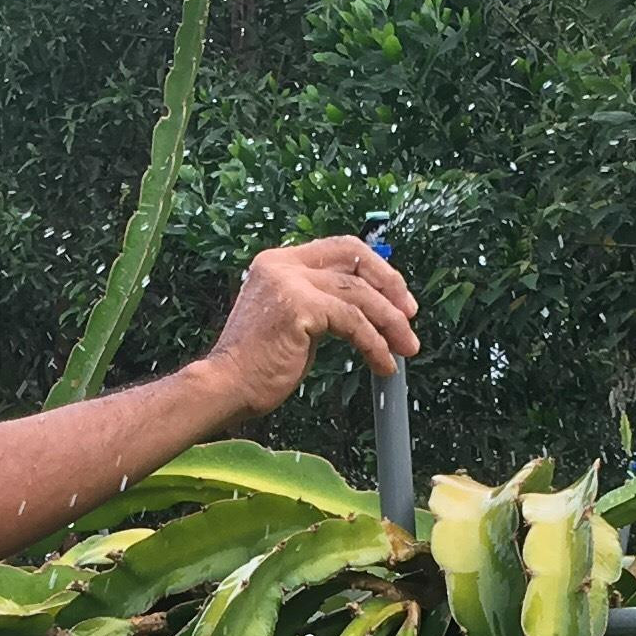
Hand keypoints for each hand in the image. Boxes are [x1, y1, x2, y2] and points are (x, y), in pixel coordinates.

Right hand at [191, 237, 420, 415]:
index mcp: (279, 262)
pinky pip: (353, 321)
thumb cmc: (256, 365)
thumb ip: (321, 304)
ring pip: (359, 293)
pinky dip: (375, 343)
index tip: (396, 296)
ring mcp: (290, 283)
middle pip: (355, 258)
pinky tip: (383, 363)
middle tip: (410, 316)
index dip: (375, 268)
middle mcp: (283, 265)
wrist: (225, 387)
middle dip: (390, 286)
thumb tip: (363, 308)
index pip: (340, 248)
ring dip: (390, 322)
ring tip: (406, 348)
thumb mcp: (292, 321)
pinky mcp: (299, 307)